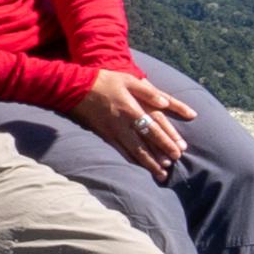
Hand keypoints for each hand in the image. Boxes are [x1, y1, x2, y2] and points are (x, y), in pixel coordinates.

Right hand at [75, 63, 194, 168]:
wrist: (74, 87)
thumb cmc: (105, 81)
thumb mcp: (129, 79)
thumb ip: (149, 92)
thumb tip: (165, 103)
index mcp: (132, 108)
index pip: (154, 128)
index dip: (167, 141)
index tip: (179, 151)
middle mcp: (123, 123)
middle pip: (144, 144)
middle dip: (159, 157)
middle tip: (172, 167)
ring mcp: (112, 131)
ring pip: (132, 151)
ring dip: (147, 164)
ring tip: (160, 174)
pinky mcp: (103, 135)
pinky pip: (119, 151)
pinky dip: (131, 161)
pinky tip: (139, 169)